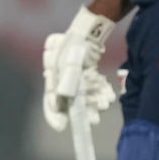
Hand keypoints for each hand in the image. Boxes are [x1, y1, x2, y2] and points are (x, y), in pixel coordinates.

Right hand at [42, 7, 115, 130]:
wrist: (88, 32)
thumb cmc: (74, 46)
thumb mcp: (66, 64)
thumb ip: (62, 83)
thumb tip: (58, 103)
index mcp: (52, 77)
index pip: (50, 100)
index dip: (54, 115)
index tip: (61, 126)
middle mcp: (62, 79)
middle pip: (70, 101)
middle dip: (82, 111)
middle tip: (94, 120)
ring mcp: (75, 78)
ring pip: (84, 96)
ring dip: (94, 102)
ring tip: (105, 105)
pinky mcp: (86, 75)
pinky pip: (92, 89)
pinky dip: (99, 93)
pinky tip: (108, 95)